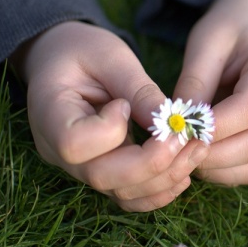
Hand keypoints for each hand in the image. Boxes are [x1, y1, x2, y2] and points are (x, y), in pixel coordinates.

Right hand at [14, 21, 208, 210]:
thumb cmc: (84, 51)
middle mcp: (59, 152)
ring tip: (197, 150)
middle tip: (190, 139)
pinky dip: (159, 191)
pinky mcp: (103, 171)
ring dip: (165, 178)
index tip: (125, 104)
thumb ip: (138, 89)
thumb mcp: (110, 56)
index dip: (110, 130)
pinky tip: (184, 173)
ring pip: (121, 192)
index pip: (75, 144)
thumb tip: (171, 123)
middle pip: (103, 177)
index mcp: (50, 116)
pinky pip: (129, 195)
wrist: (66, 62)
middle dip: (154, 163)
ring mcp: (81, 167)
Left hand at [173, 0, 247, 184]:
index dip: (214, 126)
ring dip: (217, 168)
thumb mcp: (205, 44)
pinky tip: (201, 158)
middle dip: (211, 153)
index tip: (180, 131)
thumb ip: (194, 83)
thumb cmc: (228, 32)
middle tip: (175, 149)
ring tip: (185, 153)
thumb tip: (178, 126)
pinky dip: (226, 172)